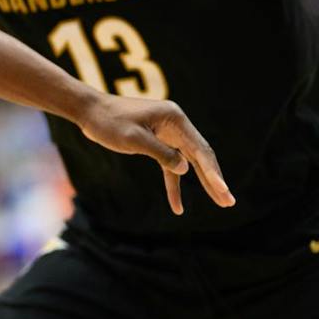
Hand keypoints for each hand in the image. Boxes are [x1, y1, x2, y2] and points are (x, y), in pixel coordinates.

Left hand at [77, 93, 234, 215]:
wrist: (90, 111)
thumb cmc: (110, 122)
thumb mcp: (135, 139)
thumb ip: (161, 154)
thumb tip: (185, 168)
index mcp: (174, 118)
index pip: (199, 149)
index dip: (213, 173)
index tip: (223, 190)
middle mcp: (176, 124)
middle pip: (200, 156)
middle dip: (214, 180)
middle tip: (228, 202)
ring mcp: (168, 133)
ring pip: (189, 162)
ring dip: (202, 183)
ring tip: (220, 202)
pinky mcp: (157, 142)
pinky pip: (170, 165)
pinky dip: (174, 184)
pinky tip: (177, 206)